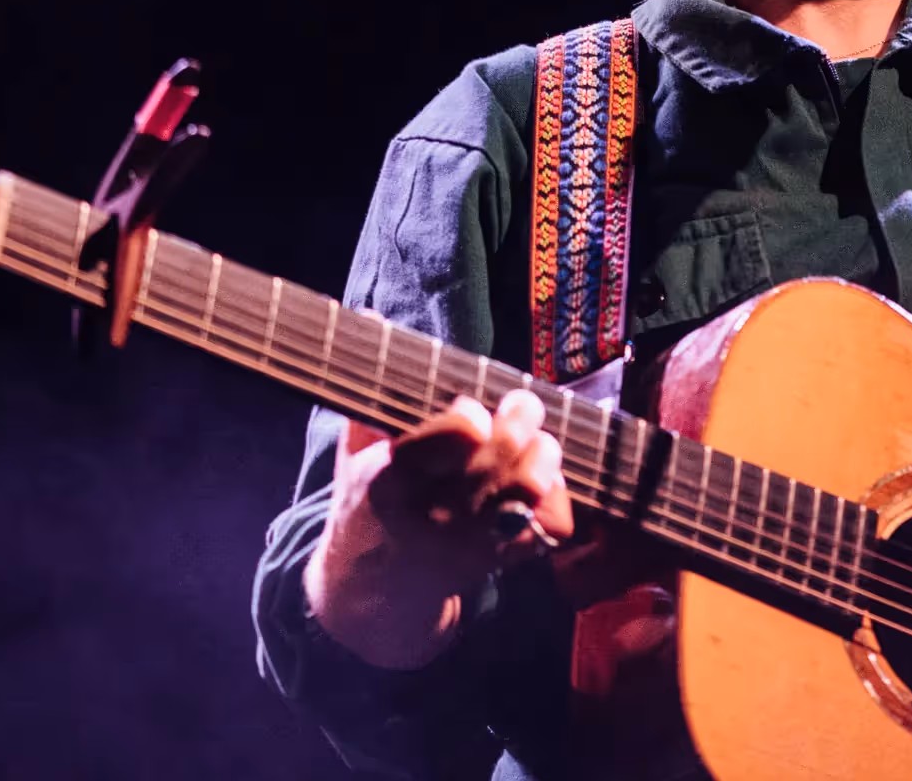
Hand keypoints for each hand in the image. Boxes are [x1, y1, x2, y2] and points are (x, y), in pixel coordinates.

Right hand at [304, 390, 574, 667]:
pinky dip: (557, 496)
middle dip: (522, 417)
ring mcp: (469, 543)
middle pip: (500, 454)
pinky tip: (543, 483)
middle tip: (523, 406)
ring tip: (540, 443)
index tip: (470, 409)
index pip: (452, 436)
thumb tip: (379, 328)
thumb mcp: (355, 452)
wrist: (371, 584)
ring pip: (528, 490)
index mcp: (390, 481)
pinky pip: (549, 525)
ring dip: (544, 455)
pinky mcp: (499, 561)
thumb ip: (376, 398)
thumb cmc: (367, 501)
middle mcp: (432, 515)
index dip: (470, 415)